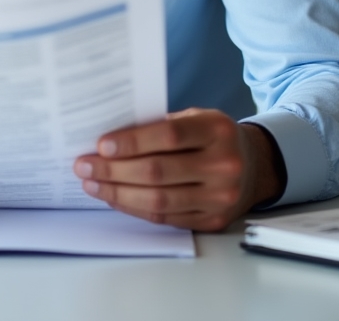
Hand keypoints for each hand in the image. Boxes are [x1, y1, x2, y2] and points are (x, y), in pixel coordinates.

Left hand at [73, 109, 283, 230]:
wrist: (254, 165)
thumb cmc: (213, 136)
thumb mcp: (196, 117)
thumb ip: (160, 124)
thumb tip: (110, 138)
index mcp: (217, 130)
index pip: (169, 136)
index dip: (132, 141)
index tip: (101, 145)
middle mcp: (223, 165)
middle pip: (159, 172)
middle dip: (114, 170)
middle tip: (84, 166)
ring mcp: (220, 197)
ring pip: (159, 200)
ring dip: (118, 193)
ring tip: (92, 184)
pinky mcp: (213, 221)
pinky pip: (166, 218)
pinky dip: (135, 208)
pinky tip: (114, 198)